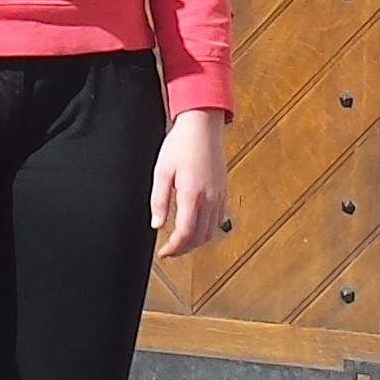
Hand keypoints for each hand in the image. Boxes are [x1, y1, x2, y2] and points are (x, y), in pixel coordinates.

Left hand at [151, 112, 227, 259]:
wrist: (203, 125)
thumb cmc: (181, 144)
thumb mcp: (161, 171)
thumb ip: (158, 200)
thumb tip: (156, 224)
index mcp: (192, 194)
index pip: (185, 233)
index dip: (173, 248)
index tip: (163, 253)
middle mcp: (210, 198)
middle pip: (200, 237)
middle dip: (184, 249)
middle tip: (169, 251)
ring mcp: (219, 195)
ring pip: (211, 232)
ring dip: (196, 242)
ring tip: (181, 243)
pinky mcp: (223, 191)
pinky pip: (218, 220)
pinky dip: (206, 230)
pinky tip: (195, 228)